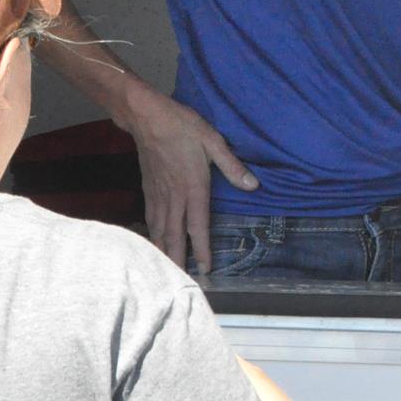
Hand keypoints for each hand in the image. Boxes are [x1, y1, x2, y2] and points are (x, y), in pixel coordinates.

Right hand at [119, 87, 257, 269]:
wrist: (147, 117)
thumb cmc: (182, 126)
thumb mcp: (213, 141)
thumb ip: (232, 165)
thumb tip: (253, 186)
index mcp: (192, 187)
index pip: (198, 226)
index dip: (203, 249)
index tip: (207, 269)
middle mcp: (173, 197)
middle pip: (175, 236)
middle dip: (180, 261)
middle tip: (184, 283)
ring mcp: (158, 195)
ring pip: (160, 231)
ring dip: (165, 252)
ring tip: (168, 271)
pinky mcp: (148, 189)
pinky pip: (151, 220)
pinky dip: (154, 236)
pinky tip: (156, 242)